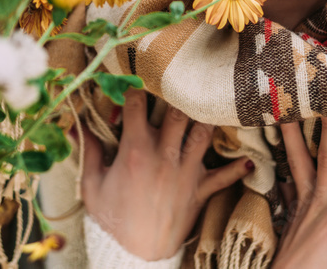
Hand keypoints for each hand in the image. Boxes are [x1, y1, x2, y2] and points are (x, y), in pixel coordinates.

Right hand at [80, 88, 252, 260]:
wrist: (133, 255)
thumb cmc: (110, 219)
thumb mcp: (92, 184)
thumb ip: (88, 149)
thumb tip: (77, 122)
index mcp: (135, 149)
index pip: (136, 104)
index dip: (134, 84)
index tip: (134, 75)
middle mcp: (164, 154)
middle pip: (177, 110)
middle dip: (178, 91)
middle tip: (180, 77)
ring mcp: (185, 171)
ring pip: (204, 133)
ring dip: (208, 116)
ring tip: (212, 100)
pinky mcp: (199, 190)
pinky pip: (224, 176)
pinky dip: (237, 168)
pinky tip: (249, 159)